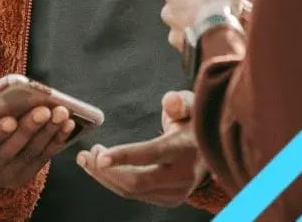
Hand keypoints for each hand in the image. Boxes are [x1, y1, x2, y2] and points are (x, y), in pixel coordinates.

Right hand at [0, 103, 76, 188]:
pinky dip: (55, 141)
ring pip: (27, 156)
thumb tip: (5, 97)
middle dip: (28, 130)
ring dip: (47, 134)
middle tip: (45, 110)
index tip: (11, 119)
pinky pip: (40, 160)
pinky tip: (68, 125)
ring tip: (61, 113)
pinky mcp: (18, 178)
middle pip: (7, 153)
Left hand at [77, 90, 208, 206]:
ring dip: (104, 177)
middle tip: (87, 153)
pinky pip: (135, 195)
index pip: (151, 154)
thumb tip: (169, 101)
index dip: (124, 156)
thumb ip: (179, 102)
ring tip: (87, 159)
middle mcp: (182, 176)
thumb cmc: (194, 122)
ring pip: (132, 192)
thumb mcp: (192, 105)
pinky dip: (113, 183)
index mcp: (184, 149)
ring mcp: (176, 192)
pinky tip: (100, 169)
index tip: (99, 155)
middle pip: (137, 182)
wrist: (214, 149)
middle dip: (106, 170)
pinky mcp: (169, 200)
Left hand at [157, 0, 243, 52]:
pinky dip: (203, 38)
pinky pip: (193, 42)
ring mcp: (176, 33)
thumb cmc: (215, 2)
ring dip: (195, 21)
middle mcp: (168, 12)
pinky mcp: (187, 50)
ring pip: (183, 24)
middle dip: (189, 1)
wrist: (219, 37)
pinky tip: (217, 35)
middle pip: (173, 3)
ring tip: (216, 19)